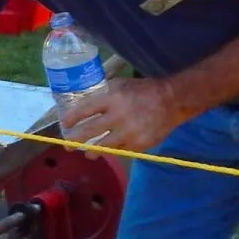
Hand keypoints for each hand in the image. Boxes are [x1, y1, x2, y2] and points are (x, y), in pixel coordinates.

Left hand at [59, 78, 183, 154]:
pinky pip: (120, 151)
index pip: (84, 111)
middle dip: (74, 140)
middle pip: (89, 132)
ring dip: (92, 151)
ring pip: (103, 147)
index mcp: (112, 99)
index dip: (72, 119)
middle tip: (67, 145)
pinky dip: (113, 151)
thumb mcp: (120, 85)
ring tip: (88, 153)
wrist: (172, 101)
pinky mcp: (139, 145)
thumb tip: (83, 106)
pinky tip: (109, 150)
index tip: (66, 124)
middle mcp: (118, 117)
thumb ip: (102, 96)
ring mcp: (129, 133)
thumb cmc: (143, 91)